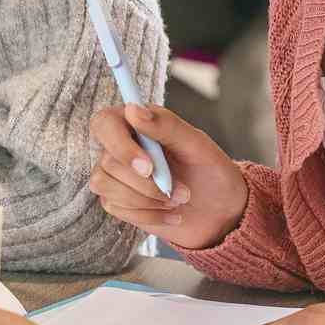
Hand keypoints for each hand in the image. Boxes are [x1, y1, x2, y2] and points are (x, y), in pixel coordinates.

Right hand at [89, 103, 247, 250]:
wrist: (219, 210)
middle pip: (108, 161)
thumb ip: (166, 125)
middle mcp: (120, 147)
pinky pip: (115, 208)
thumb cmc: (209, 171)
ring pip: (105, 186)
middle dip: (146, 183)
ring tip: (177, 201)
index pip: (105, 123)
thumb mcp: (196, 144)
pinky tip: (171, 214)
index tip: (148, 167)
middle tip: (182, 191)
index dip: (121, 146)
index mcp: (137, 124)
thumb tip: (132, 110)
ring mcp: (115, 175)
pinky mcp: (115, 201)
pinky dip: (148, 214)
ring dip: (146, 199)